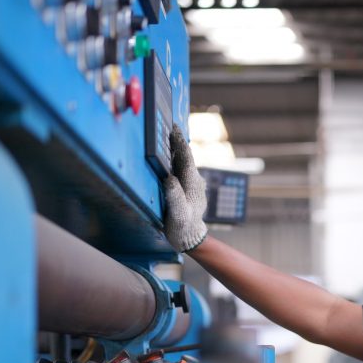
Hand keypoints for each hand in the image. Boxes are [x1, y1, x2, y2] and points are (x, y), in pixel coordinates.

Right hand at [162, 124, 207, 252]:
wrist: (189, 237)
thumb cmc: (182, 226)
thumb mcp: (177, 213)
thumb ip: (174, 196)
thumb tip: (169, 178)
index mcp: (193, 184)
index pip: (186, 158)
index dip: (179, 143)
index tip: (173, 129)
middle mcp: (194, 181)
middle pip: (185, 157)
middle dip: (177, 142)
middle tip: (169, 126)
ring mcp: (192, 184)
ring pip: (183, 162)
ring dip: (176, 149)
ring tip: (167, 135)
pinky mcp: (187, 187)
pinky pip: (180, 169)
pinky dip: (174, 159)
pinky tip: (168, 155)